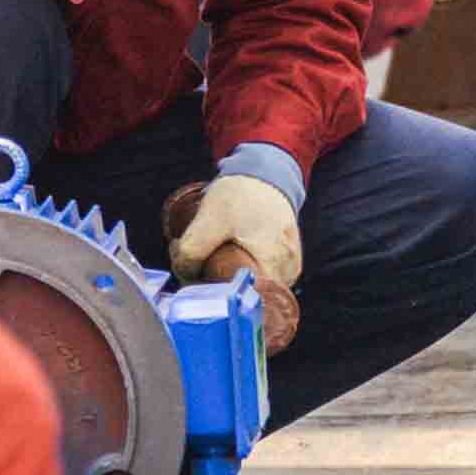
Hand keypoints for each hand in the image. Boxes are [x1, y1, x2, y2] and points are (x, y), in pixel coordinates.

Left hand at [163, 174, 303, 354]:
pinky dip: (244, 274)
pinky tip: (227, 261)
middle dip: (221, 291)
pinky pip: (263, 277)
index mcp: (273, 263)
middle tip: (198, 273)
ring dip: (231, 282)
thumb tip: (185, 276)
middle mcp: (288, 269)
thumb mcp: (209, 220)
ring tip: (212, 263)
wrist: (265, 170)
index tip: (199, 291)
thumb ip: (192, 251)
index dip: (221, 302)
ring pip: (257, 288)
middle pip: (251, 298)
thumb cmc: (243, 193)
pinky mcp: (286, 258)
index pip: (249, 304)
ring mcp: (290, 264)